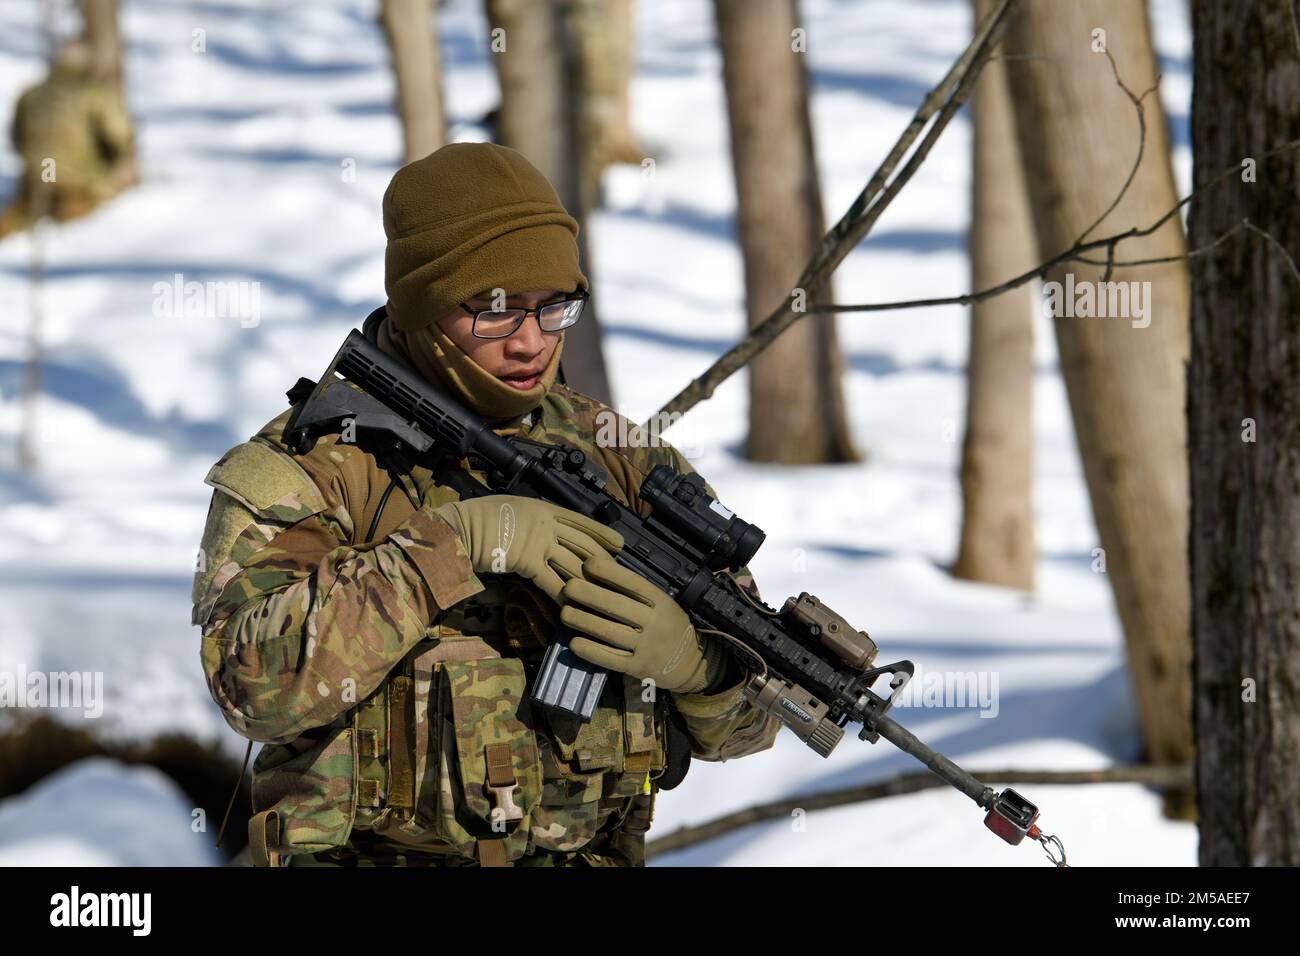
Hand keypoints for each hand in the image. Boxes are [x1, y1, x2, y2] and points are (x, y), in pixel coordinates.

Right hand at [430, 494, 623, 601]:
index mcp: (545, 508)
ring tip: (604, 593)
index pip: (582, 522)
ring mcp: (539, 543)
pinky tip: (576, 604)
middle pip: (583, 544)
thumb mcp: (515, 507)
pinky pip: (552, 582)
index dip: (602, 534)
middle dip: (602, 560)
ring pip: (572, 564)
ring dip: (589, 580)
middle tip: (618, 573)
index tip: (619, 543)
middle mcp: (547, 524)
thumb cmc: (483, 516)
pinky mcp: (529, 563)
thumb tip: (546, 527)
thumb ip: (535, 518)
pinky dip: (565, 595)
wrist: (464, 526)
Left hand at [559, 551, 725, 693]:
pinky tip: (573, 643)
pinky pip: (611, 659)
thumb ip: (637, 593)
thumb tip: (602, 571)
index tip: (588, 563)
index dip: (610, 572)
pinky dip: (591, 651)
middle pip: (617, 606)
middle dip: (589, 595)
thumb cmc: (669, 625)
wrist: (689, 662)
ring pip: (610, 632)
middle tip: (567, 587)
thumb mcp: (662, 603)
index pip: (633, 583)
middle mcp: (655, 623)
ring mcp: (646, 647)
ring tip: (564, 613)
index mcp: (661, 602)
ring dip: (583, 622)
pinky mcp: (637, 668)